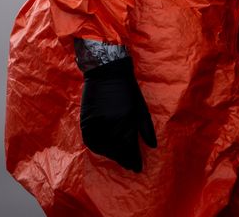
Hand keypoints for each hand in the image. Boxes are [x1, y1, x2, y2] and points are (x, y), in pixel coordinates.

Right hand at [79, 57, 156, 171]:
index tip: (137, 168)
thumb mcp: (141, 107)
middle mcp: (112, 124)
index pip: (130, 148)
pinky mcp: (86, 121)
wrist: (106, 71)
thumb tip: (152, 147)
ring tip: (118, 158)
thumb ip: (146, 128)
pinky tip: (104, 150)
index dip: (134, 160)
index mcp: (128, 121)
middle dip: (124, 159)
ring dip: (111, 155)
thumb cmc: (128, 89)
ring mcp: (98, 123)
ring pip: (104, 148)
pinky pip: (90, 142)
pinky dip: (97, 148)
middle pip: (117, 150)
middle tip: (129, 165)